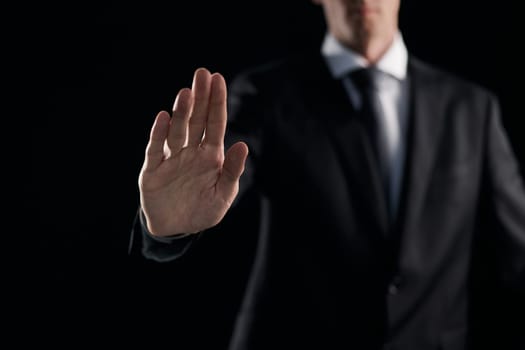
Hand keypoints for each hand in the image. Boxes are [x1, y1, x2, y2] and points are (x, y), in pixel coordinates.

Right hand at [138, 68, 248, 236]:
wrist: (176, 229)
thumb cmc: (203, 211)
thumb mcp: (223, 195)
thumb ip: (232, 171)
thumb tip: (243, 145)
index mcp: (210, 156)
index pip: (215, 124)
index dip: (216, 102)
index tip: (218, 79)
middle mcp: (191, 152)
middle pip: (196, 120)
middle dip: (200, 97)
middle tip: (202, 73)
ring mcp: (171, 159)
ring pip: (177, 130)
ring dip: (181, 112)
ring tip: (186, 92)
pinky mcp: (153, 170)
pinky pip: (156, 149)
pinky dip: (158, 133)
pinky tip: (163, 116)